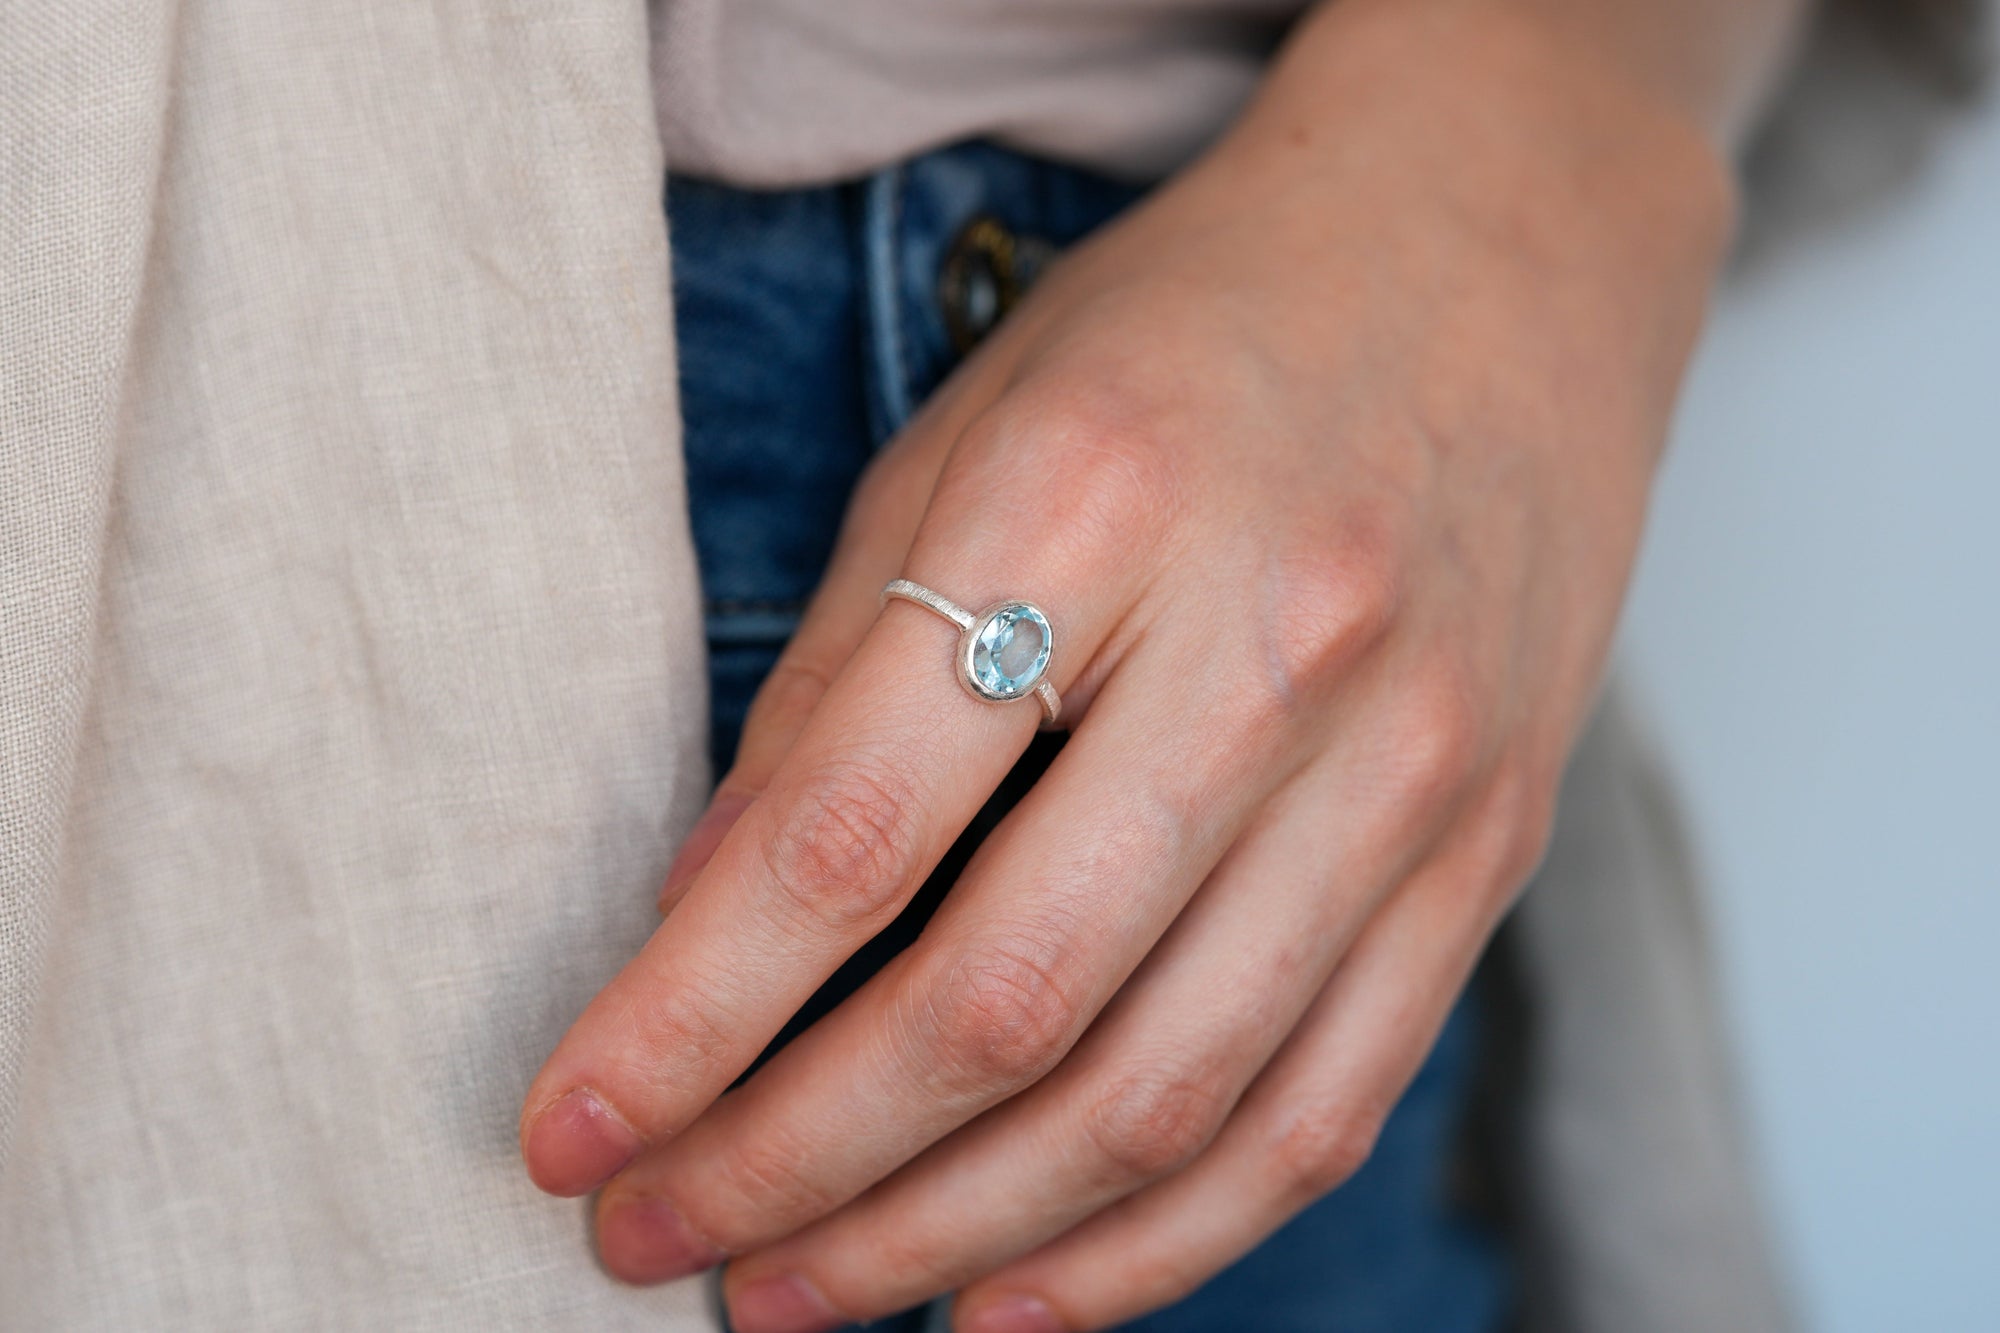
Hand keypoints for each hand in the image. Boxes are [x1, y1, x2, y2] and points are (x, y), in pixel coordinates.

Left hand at [520, 4, 1731, 1328]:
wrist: (1494, 254)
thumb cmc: (1195, 333)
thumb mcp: (967, 435)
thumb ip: (838, 682)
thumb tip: (708, 925)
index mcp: (1092, 506)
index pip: (845, 835)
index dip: (684, 1021)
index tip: (570, 1132)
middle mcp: (1272, 650)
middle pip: (1003, 1004)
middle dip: (794, 1166)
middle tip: (659, 1241)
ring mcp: (1408, 770)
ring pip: (1160, 1100)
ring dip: (951, 1241)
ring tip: (804, 1297)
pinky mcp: (1488, 854)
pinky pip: (1317, 1111)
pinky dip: (1154, 1246)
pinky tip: (1014, 1301)